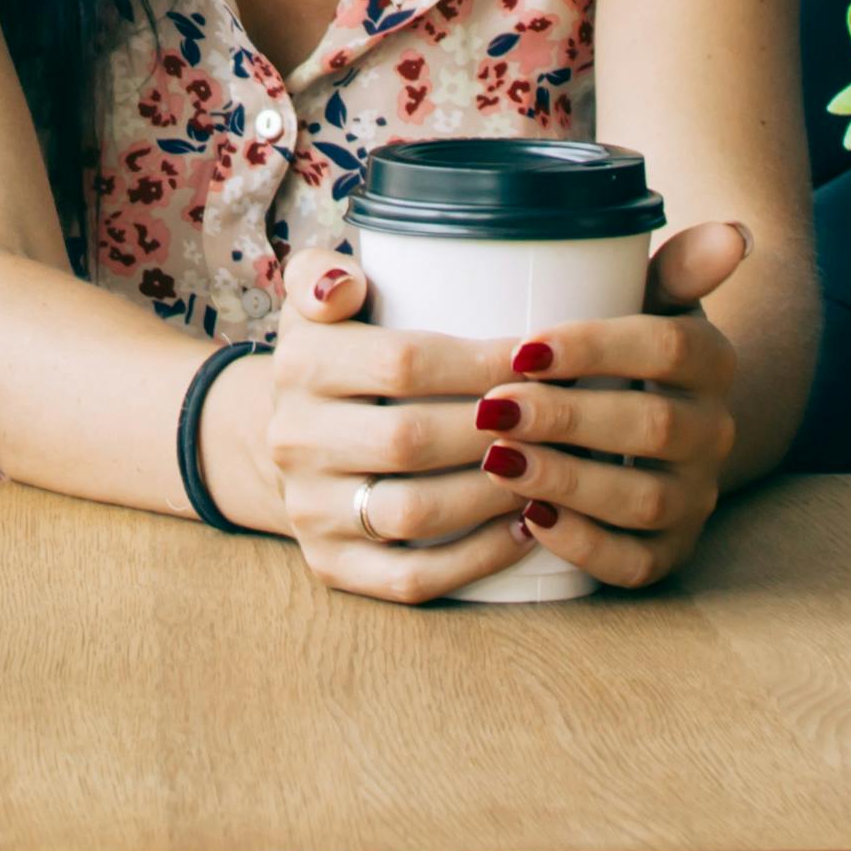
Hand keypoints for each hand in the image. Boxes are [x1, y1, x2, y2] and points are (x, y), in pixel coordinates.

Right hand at [249, 260, 535, 604]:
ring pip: (412, 514)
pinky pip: (409, 577)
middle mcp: (294, 441)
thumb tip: (344, 282)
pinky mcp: (330, 565)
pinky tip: (525, 530)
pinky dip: (475, 560)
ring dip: (492, 494)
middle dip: (495, 429)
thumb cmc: (342, 355)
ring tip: (550, 470)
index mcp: (298, 364)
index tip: (539, 359)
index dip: (480, 362)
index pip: (401, 363)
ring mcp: (310, 510)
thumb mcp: (320, 299)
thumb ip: (324, 273)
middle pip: (409, 439)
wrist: (295, 438)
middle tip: (557, 417)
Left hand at [467, 219, 751, 589]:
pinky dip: (585, 546)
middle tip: (494, 408)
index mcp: (712, 362)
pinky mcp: (669, 550)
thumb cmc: (627, 349)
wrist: (654, 421)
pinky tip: (530, 520)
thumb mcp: (650, 300)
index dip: (597, 347)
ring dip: (568, 481)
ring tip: (499, 461)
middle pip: (651, 426)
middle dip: (568, 418)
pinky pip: (637, 563)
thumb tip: (735, 234)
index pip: (668, 347)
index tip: (525, 346)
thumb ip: (677, 267)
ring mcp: (695, 497)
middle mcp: (714, 432)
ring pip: (643, 500)